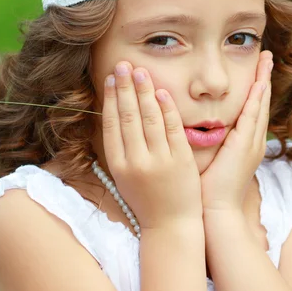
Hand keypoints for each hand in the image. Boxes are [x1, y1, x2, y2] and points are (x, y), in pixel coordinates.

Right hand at [102, 61, 202, 229]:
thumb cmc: (146, 199)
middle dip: (124, 88)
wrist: (170, 225)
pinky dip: (167, 108)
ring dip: (144, 92)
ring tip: (140, 71)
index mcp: (119, 165)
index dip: (110, 99)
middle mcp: (136, 161)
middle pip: (128, 117)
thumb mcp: (125, 177)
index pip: (111, 124)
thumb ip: (120, 149)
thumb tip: (113, 116)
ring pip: (149, 119)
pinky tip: (161, 91)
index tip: (110, 79)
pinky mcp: (181, 161)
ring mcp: (159, 161)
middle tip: (123, 65)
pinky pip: (172, 129)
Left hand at [200, 50, 273, 213]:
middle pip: (259, 103)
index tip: (254, 70)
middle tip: (267, 55)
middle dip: (263, 78)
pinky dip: (256, 99)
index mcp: (243, 144)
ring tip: (267, 59)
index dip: (253, 89)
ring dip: (263, 81)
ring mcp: (251, 144)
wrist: (215, 212)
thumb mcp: (207, 159)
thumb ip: (203, 141)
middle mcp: (251, 141)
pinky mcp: (245, 147)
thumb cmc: (206, 190)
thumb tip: (190, 128)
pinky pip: (252, 118)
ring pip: (259, 105)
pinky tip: (259, 83)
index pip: (250, 109)